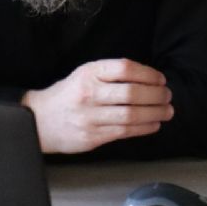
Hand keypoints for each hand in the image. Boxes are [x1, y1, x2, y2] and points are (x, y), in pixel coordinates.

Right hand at [21, 59, 173, 153]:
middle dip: (156, 95)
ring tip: (167, 111)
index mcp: (89, 73)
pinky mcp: (91, 137)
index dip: (148, 73)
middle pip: (131, 93)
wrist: (38, 120)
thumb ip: (110, 74)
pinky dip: (143, 128)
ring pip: (131, 115)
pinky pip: (124, 132)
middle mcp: (89, 94)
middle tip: (167, 96)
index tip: (160, 79)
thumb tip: (148, 78)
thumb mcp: (84, 74)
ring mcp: (90, 117)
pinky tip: (154, 124)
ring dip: (155, 113)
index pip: (125, 68)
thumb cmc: (68, 95)